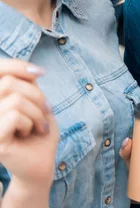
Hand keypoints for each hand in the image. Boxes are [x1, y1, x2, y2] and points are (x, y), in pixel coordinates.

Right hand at [0, 59, 57, 188]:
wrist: (42, 160)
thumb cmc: (38, 130)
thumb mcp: (35, 100)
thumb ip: (26, 83)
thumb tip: (31, 69)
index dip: (17, 66)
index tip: (41, 73)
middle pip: (8, 83)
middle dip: (36, 95)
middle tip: (44, 111)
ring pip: (14, 100)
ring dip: (36, 112)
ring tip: (37, 125)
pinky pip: (14, 116)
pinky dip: (30, 122)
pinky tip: (29, 133)